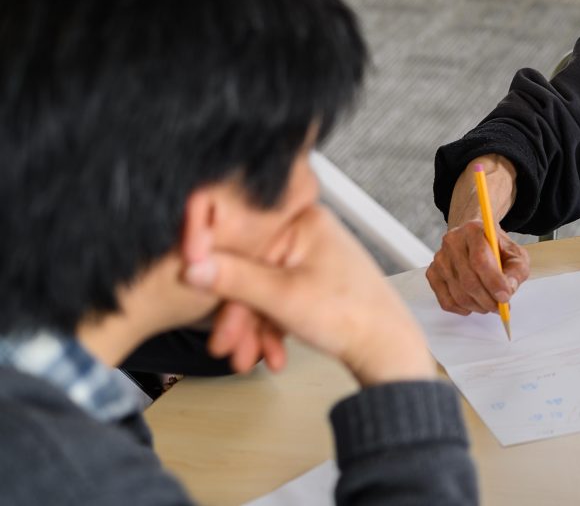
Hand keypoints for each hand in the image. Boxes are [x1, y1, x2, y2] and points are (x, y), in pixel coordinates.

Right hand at [184, 205, 436, 386]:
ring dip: (253, 328)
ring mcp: (315, 257)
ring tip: (246, 359)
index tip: (201, 304)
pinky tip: (272, 354)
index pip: (245, 244)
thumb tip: (190, 265)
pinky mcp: (318, 281)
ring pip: (266, 291)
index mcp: (304, 221)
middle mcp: (310, 232)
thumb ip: (233, 279)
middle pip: (253, 271)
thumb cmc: (350, 316)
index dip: (219, 280)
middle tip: (224, 347)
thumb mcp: (282, 298)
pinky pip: (282, 300)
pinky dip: (273, 328)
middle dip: (239, 315)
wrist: (388, 349)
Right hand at [427, 155, 530, 314]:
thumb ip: (518, 269)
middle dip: (488, 298)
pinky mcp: (431, 271)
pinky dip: (460, 306)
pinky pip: (444, 298)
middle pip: (468, 279)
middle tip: (501, 306)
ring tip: (490, 304)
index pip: (481, 259)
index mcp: (474, 229)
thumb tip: (509, 290)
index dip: (494, 280)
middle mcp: (451, 240)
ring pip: (456, 292)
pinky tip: (472, 302)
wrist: (473, 228)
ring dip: (476, 305)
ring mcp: (439, 256)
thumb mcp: (517, 251)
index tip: (507, 296)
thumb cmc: (497, 243)